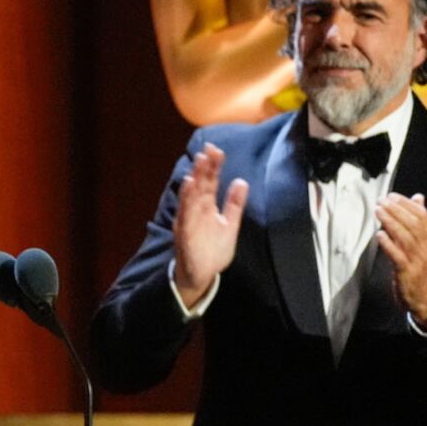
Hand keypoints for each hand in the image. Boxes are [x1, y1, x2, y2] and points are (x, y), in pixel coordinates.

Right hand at [172, 142, 248, 303]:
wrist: (202, 276)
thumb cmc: (213, 251)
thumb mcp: (229, 225)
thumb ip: (234, 205)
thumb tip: (242, 181)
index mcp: (207, 207)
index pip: (210, 182)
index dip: (213, 166)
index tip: (217, 150)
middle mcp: (196, 211)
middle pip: (200, 185)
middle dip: (204, 167)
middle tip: (209, 149)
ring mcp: (189, 221)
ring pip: (191, 196)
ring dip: (195, 179)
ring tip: (199, 163)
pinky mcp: (185, 233)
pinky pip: (185, 214)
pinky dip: (186, 200)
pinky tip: (189, 186)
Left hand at [375, 193, 426, 326]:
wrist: (426, 295)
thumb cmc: (421, 264)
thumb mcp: (423, 241)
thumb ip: (419, 219)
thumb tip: (418, 197)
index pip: (422, 216)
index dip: (407, 204)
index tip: (392, 196)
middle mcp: (426, 247)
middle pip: (413, 224)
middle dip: (397, 210)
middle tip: (382, 201)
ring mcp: (417, 260)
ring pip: (405, 237)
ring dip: (390, 223)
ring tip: (378, 212)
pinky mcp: (406, 272)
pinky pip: (397, 256)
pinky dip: (388, 244)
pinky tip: (379, 235)